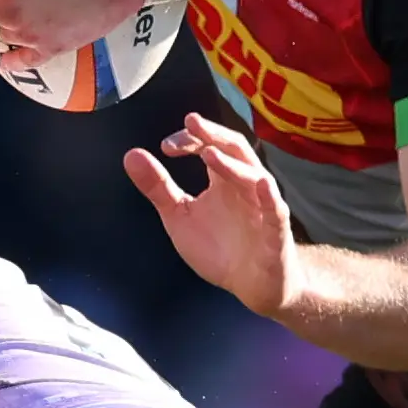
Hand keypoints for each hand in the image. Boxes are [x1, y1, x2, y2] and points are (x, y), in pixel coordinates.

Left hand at [123, 113, 298, 320]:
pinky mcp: (276, 233)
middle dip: (213, 134)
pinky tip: (261, 186)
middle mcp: (245, 186)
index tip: (167, 146)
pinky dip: (269, 198)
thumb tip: (131, 155)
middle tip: (191, 122)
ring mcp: (263, 207)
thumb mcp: (180, 217)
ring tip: (209, 153)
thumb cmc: (221, 247)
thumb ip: (158, 188)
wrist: (253, 285)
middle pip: (234, 149)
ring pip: (253, 177)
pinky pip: (276, 212)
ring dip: (231, 165)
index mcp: (223, 179)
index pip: (210, 145)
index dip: (190, 140)